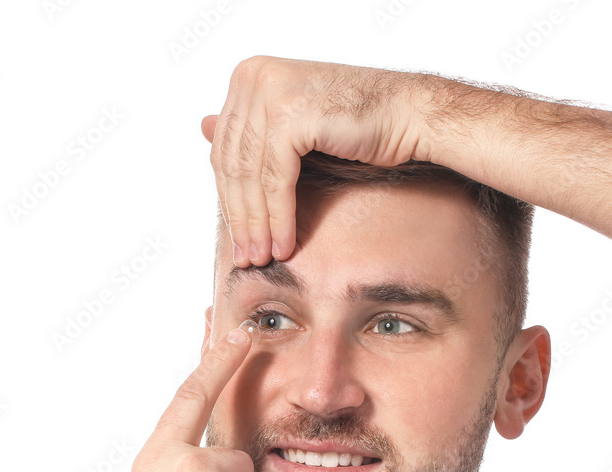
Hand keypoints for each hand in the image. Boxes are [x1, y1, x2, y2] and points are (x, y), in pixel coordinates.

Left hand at [201, 55, 431, 267]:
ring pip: (251, 176)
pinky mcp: (290, 114)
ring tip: (263, 257)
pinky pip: (275, 180)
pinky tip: (284, 244)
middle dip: (241, 217)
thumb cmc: (360, 121)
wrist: (409, 114)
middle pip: (233, 164)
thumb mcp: (295, 124)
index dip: (230, 199)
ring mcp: (270, 92)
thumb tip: (202, 127)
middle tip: (246, 256)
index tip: (239, 238)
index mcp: (249, 74)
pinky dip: (279, 217)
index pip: (225, 150)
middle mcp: (253, 77)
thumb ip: (252, 128)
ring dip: (258, 224)